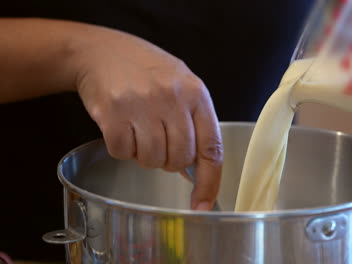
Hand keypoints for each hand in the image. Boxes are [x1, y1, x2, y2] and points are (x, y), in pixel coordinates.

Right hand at [71, 26, 222, 209]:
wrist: (100, 50)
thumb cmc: (145, 69)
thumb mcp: (180, 84)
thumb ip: (192, 122)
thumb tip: (193, 170)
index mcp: (195, 93)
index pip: (211, 148)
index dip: (209, 182)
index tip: (203, 203)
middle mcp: (171, 99)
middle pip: (180, 160)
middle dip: (170, 161)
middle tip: (159, 141)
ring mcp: (141, 105)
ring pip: (152, 160)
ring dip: (145, 155)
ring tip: (139, 130)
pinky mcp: (112, 114)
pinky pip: (123, 154)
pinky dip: (122, 149)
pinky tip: (121, 126)